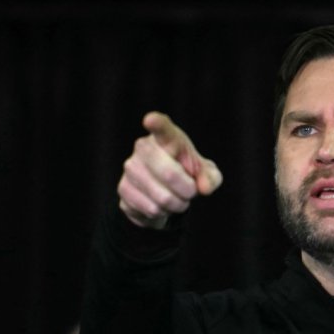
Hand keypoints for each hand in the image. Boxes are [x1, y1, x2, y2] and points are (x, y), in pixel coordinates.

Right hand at [117, 111, 222, 228]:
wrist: (165, 191)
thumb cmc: (187, 173)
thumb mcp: (205, 173)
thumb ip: (211, 177)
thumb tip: (204, 187)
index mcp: (167, 138)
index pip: (162, 128)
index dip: (157, 123)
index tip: (150, 120)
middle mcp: (143, 148)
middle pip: (169, 174)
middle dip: (187, 191)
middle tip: (190, 192)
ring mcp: (130, 168)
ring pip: (162, 197)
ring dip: (177, 205)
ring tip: (176, 199)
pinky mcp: (123, 189)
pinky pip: (150, 209)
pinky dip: (163, 214)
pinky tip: (161, 205)